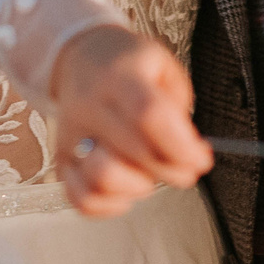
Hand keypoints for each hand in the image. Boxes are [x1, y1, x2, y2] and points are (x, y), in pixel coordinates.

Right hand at [50, 24, 210, 218]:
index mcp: (119, 77)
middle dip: (175, 170)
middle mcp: (90, 106)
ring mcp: (72, 135)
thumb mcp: (162, 65)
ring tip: (149, 173)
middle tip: (188, 165)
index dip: (181, 145)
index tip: (201, 157)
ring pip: (102, 179)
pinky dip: (110, 205)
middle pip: (136, 153)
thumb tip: (187, 150)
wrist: (79, 58)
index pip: (149, 115)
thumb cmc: (127, 63)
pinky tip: (127, 189)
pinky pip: (80, 198)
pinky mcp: (61, 159)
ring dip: (139, 186)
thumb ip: (178, 105)